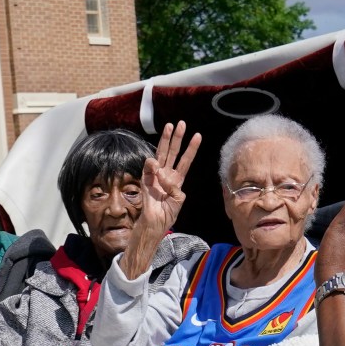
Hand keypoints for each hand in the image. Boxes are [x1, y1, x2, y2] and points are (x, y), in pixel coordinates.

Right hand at [138, 121, 201, 235]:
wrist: (155, 222)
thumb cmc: (167, 213)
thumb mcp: (179, 200)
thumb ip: (175, 187)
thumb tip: (162, 175)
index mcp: (177, 179)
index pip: (186, 160)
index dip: (191, 148)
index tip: (198, 136)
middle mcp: (167, 174)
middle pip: (173, 152)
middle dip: (178, 138)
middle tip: (182, 123)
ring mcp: (156, 174)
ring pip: (162, 153)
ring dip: (166, 139)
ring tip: (170, 127)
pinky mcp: (146, 178)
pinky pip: (150, 166)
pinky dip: (153, 164)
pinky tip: (156, 166)